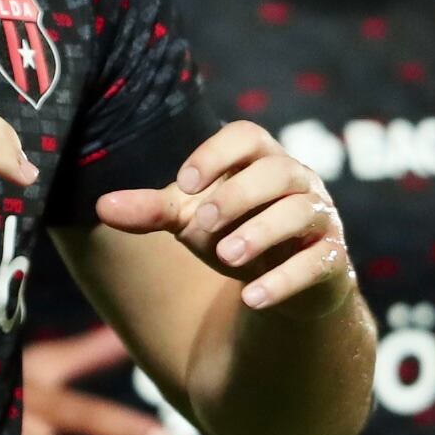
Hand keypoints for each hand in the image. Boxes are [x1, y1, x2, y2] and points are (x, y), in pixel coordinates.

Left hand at [89, 120, 351, 310]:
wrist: (278, 284)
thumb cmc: (234, 233)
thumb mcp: (191, 221)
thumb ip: (152, 211)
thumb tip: (101, 205)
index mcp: (262, 160)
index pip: (247, 136)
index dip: (216, 153)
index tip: (183, 183)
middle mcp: (298, 182)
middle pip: (276, 171)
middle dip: (237, 196)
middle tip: (202, 224)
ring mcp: (320, 219)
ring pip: (299, 213)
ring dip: (261, 233)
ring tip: (226, 256)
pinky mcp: (332, 260)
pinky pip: (318, 262)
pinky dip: (284, 280)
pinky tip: (251, 298)